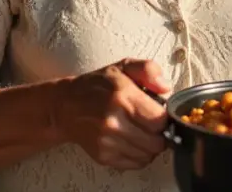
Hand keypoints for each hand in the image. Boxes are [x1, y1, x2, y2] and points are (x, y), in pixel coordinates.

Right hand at [55, 58, 170, 169]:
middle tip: (150, 124)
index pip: (160, 120)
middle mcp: (114, 121)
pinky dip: (139, 155)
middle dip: (159, 133)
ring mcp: (107, 141)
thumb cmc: (97, 86)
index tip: (158, 113)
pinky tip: (131, 141)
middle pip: (157, 142)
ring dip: (150, 146)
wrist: (66, 106)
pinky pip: (135, 164)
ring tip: (140, 131)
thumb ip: (148, 70)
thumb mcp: (123, 67)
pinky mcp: (103, 156)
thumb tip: (165, 88)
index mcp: (122, 96)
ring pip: (148, 155)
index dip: (164, 117)